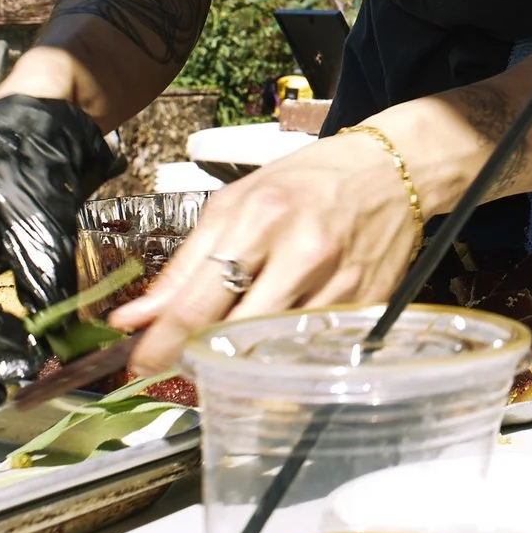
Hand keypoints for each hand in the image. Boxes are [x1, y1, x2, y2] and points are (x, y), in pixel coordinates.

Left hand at [109, 129, 422, 375]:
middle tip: (179, 364)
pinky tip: (276, 345)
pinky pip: (313, 349)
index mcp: (263, 218)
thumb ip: (186, 263)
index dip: (162, 343)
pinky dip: (286, 355)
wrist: (396, 168)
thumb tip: (135, 317)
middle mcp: (303, 253)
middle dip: (197, 356)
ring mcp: (340, 284)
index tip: (140, 363)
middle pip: (234, 333)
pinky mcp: (368, 305)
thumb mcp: (239, 201)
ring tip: (227, 352)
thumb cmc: (311, 179)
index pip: (198, 302)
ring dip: (241, 360)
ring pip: (274, 350)